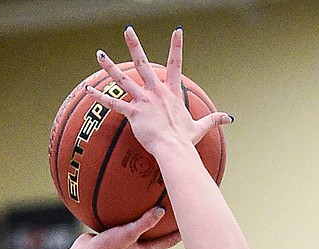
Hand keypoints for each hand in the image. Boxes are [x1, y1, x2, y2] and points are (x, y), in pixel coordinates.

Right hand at [78, 205, 179, 248]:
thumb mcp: (128, 233)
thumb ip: (144, 222)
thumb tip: (161, 210)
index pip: (170, 241)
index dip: (183, 232)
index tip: (194, 220)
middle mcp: (139, 247)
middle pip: (160, 233)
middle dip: (170, 222)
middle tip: (180, 205)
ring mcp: (128, 241)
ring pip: (145, 226)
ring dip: (152, 215)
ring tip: (159, 197)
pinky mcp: (117, 234)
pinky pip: (130, 220)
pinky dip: (133, 210)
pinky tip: (132, 196)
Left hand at [94, 26, 230, 159]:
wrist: (174, 149)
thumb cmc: (185, 141)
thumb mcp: (201, 128)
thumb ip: (214, 120)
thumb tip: (230, 119)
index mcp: (171, 93)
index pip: (175, 64)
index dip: (176, 46)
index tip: (177, 31)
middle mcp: (156, 91)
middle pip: (142, 63)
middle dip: (134, 44)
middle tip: (127, 29)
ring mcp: (143, 101)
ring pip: (123, 79)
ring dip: (109, 66)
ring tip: (99, 53)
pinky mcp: (134, 113)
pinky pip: (113, 104)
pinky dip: (100, 97)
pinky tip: (88, 89)